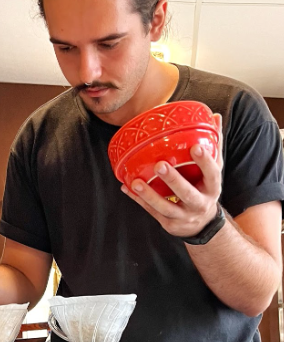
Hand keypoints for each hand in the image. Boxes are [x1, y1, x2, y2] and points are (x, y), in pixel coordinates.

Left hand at [121, 114, 223, 237]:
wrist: (201, 224)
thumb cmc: (204, 189)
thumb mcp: (213, 171)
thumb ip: (213, 146)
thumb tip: (213, 117)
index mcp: (212, 189)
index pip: (213, 174)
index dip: (205, 162)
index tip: (195, 147)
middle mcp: (199, 204)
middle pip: (186, 193)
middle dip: (173, 180)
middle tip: (160, 165)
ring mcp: (183, 217)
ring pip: (165, 207)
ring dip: (149, 195)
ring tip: (136, 182)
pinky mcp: (169, 224)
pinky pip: (151, 212)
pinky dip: (139, 200)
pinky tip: (127, 188)